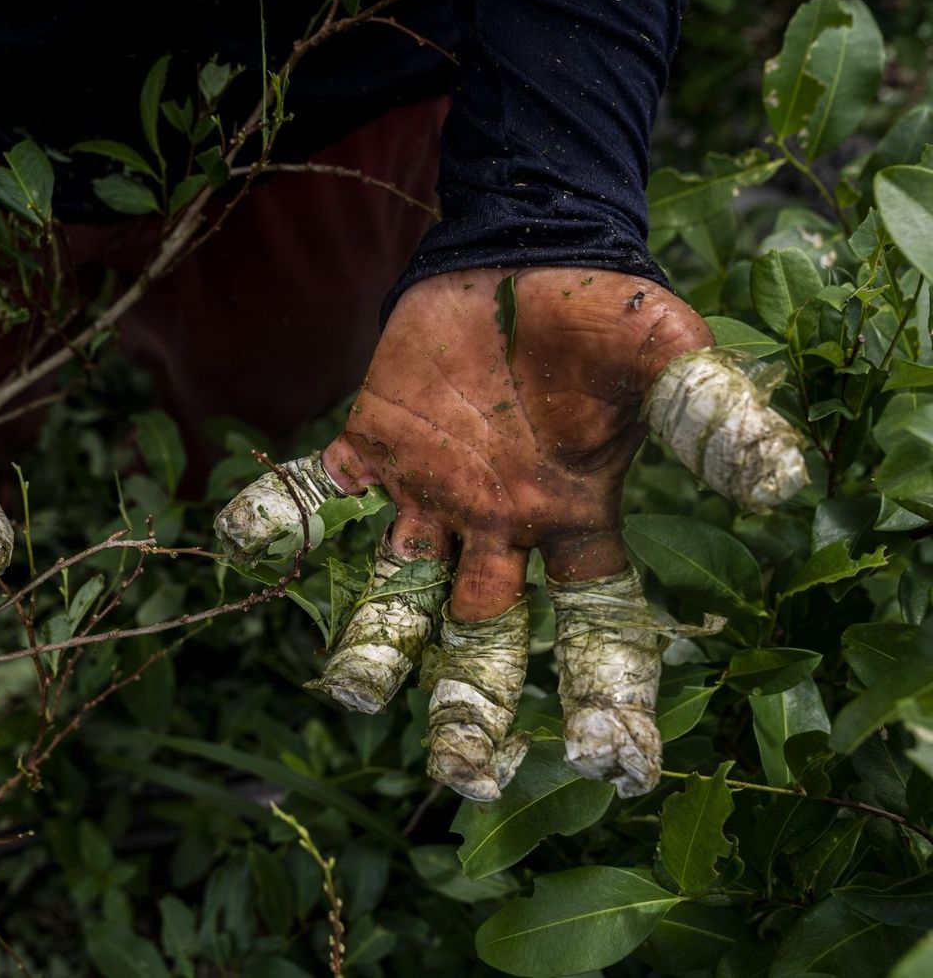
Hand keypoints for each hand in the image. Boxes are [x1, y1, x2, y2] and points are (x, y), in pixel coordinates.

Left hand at [216, 267, 805, 799]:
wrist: (526, 251)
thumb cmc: (602, 315)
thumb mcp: (667, 360)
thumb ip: (713, 420)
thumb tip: (784, 485)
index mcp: (573, 522)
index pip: (596, 628)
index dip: (606, 695)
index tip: (613, 766)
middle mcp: (497, 528)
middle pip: (486, 638)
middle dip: (474, 706)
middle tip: (462, 774)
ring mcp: (429, 493)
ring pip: (397, 590)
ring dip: (374, 642)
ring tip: (349, 693)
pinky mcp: (373, 445)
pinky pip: (319, 492)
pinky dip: (280, 514)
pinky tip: (241, 537)